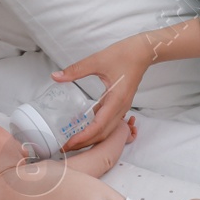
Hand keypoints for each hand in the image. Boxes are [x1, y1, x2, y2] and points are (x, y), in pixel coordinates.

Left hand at [52, 37, 149, 151]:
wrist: (143, 51)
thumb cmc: (124, 54)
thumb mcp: (98, 60)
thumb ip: (76, 70)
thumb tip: (56, 76)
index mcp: (116, 100)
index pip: (99, 126)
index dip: (83, 137)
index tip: (68, 143)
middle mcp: (121, 107)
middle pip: (103, 134)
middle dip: (84, 143)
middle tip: (65, 148)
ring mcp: (122, 107)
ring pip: (107, 130)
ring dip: (91, 138)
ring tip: (73, 141)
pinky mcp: (120, 103)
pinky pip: (108, 121)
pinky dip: (96, 128)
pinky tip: (84, 127)